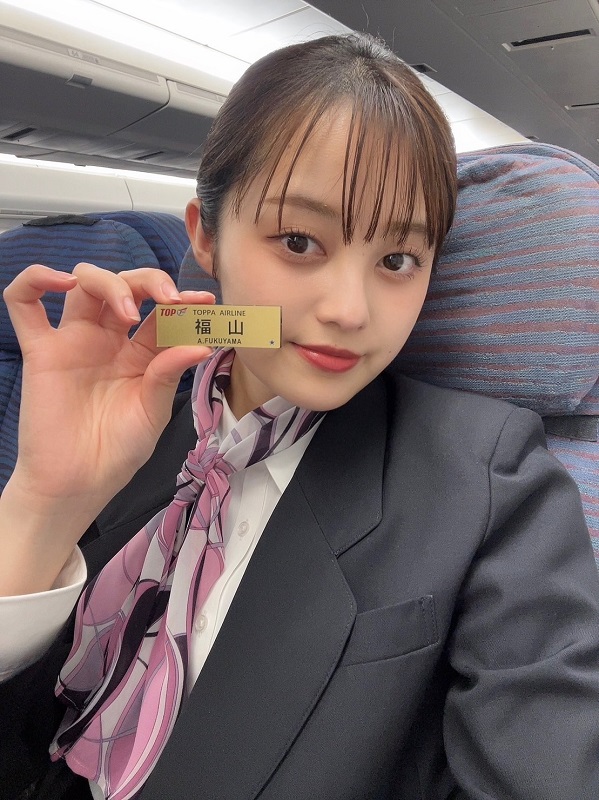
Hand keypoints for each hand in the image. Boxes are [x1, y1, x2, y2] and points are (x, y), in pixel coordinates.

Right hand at [1, 262, 211, 585]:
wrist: (79, 484)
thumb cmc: (118, 451)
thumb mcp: (154, 410)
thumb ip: (169, 373)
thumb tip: (200, 345)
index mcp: (140, 352)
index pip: (160, 311)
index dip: (183, 300)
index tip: (205, 301)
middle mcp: (107, 339)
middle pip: (124, 285)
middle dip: (150, 281)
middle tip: (170, 299)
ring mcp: (73, 341)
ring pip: (83, 284)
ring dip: (108, 282)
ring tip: (129, 311)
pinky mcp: (41, 352)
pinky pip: (23, 303)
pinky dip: (35, 279)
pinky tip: (61, 281)